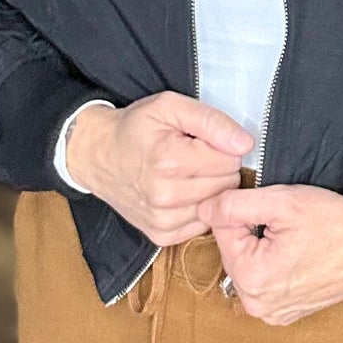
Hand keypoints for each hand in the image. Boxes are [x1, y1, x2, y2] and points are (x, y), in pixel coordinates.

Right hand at [66, 92, 254, 244]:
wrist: (97, 155)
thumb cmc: (135, 129)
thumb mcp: (171, 106)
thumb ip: (212, 121)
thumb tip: (245, 144)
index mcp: (169, 160)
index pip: (230, 160)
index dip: (221, 147)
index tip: (200, 142)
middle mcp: (165, 195)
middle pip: (226, 185)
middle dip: (217, 168)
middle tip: (192, 157)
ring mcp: (162, 220)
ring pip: (217, 206)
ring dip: (208, 190)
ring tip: (185, 174)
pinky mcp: (161, 236)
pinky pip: (202, 224)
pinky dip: (197, 209)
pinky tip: (180, 193)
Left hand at [197, 182, 342, 325]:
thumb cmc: (335, 224)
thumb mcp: (282, 202)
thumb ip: (234, 204)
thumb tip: (203, 209)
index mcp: (250, 278)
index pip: (221, 229)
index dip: (245, 211)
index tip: (274, 210)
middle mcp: (255, 304)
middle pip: (232, 251)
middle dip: (251, 232)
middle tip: (286, 225)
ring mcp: (270, 314)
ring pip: (247, 266)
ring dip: (261, 249)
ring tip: (294, 241)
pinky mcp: (284, 315)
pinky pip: (263, 283)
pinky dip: (273, 267)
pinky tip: (297, 257)